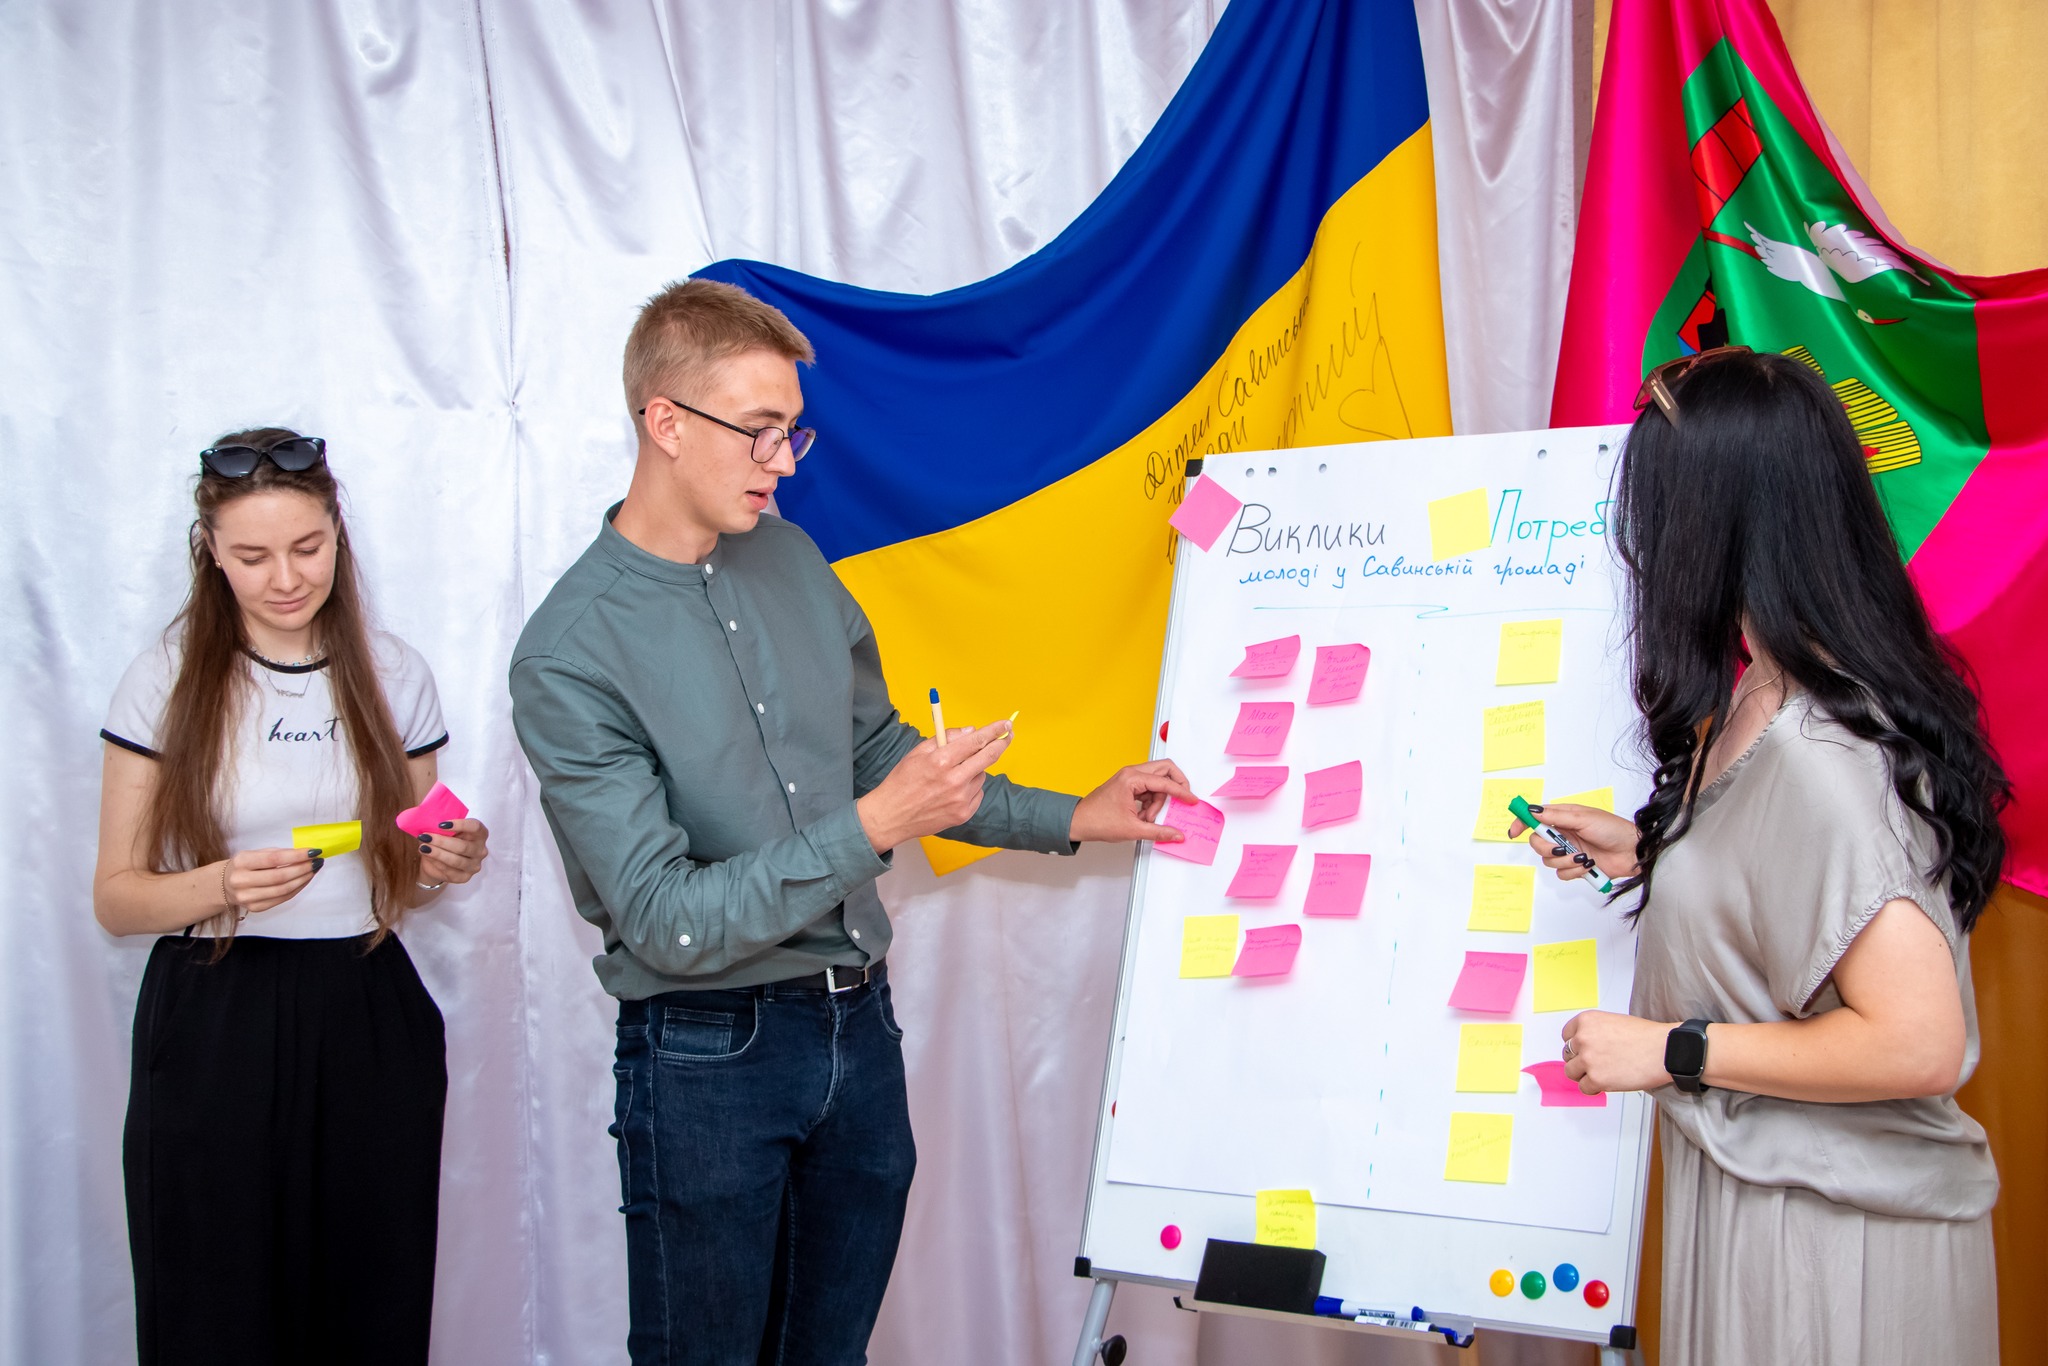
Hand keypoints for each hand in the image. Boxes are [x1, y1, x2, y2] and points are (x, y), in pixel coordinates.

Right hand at [224, 847, 320, 914]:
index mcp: (242, 862)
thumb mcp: (255, 853)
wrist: (225, 884)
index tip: (313, 851)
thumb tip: (305, 854)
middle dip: (303, 869)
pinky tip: (304, 880)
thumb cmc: (246, 865)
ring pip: (283, 890)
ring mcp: (247, 897)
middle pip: (280, 877)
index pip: (273, 859)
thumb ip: (277, 854)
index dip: (296, 856)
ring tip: (314, 870)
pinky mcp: (255, 908)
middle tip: (317, 862)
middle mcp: (241, 881)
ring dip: (303, 880)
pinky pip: (282, 898)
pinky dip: (297, 889)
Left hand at [417, 817, 489, 885]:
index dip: (459, 824)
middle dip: (442, 841)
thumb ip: (439, 825)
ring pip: (456, 860)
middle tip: (425, 837)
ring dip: (437, 853)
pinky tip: (428, 857)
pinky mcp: (465, 877)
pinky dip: (437, 863)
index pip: (475, 827)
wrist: (440, 861)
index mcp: (480, 834)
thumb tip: (423, 820)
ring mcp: (474, 865)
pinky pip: (450, 872)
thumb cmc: (445, 840)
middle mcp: (481, 850)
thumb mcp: (444, 830)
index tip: (441, 824)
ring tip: (423, 847)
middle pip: (463, 846)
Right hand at [858, 723, 1013, 852]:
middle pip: (989, 757)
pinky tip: (952, 791)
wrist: (891, 816)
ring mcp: (960, 799)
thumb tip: (971, 731)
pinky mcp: (963, 814)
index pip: (976, 741)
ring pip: (981, 775)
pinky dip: (971, 787)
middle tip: (1007, 736)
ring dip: (975, 769)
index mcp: (940, 761)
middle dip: (1001, 743)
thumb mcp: (917, 753)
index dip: (994, 730)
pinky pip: (978, 792)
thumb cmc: (902, 781)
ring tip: (952, 775)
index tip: (1005, 724)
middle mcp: (954, 780)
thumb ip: (945, 738)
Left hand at [1068, 760, 1197, 843]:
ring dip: (1158, 800)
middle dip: (1176, 785)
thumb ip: (1159, 831)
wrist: (1078, 822)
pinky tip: (1144, 816)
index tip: (1192, 800)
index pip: (1165, 782)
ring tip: (1148, 818)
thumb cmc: (1097, 821)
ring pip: (1157, 782)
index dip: (1182, 792)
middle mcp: (1131, 774)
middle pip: (1165, 770)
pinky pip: (1148, 789)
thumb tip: (1176, 834)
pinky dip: (1151, 802)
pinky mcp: (1128, 786)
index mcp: (1132, 779)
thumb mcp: (1133, 829)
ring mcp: (1129, 778)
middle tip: (1182, 799)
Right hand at [1508, 802, 1640, 882]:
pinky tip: (1588, 865)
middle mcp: (1563, 835)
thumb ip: (1556, 816)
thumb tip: (1532, 811)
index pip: (1535, 819)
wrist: (1633, 852)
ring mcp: (1569, 852)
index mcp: (1563, 818)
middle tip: (1562, 847)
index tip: (1515, 832)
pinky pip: (1562, 874)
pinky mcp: (1576, 868)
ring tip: (1583, 857)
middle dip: (1547, 848)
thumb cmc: (1612, 829)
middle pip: (1537, 844)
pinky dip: (1574, 871)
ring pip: (1549, 861)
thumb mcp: (1583, 818)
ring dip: (1565, 861)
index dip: (1522, 823)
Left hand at [1561, 1011, 1673, 1093]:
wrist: (1664, 1050)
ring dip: (1584, 1075)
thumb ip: (1595, 1032)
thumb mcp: (1613, 1022)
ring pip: (1571, 1073)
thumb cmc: (1646, 1036)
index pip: (1566, 1035)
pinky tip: (1607, 1083)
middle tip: (1596, 1064)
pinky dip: (1594, 1088)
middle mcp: (1583, 1038)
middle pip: (1567, 1055)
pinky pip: (1584, 1088)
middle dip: (1580, 1060)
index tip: (1584, 1051)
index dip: (1576, 1045)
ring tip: (1601, 1074)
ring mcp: (1588, 1059)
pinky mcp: (1596, 1079)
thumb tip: (1585, 1046)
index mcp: (1587, 1020)